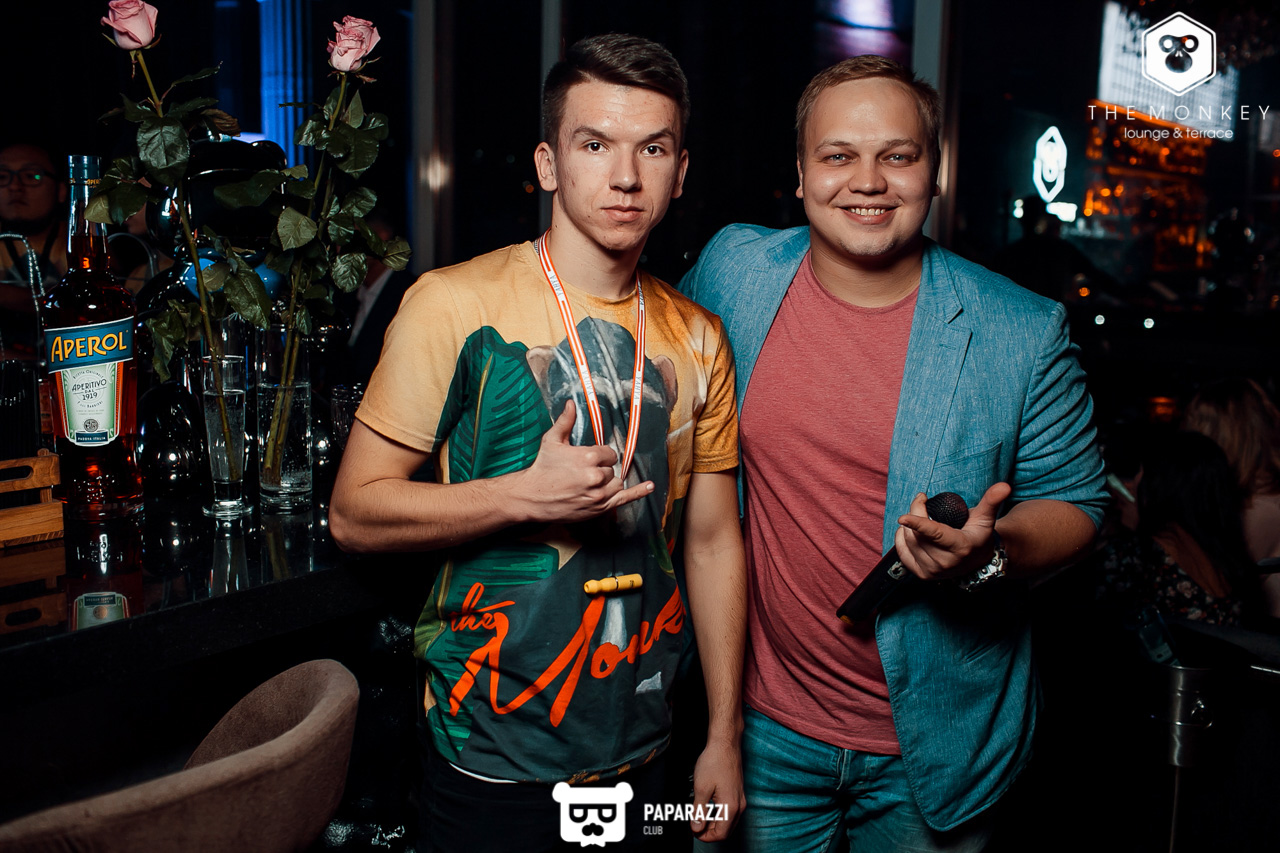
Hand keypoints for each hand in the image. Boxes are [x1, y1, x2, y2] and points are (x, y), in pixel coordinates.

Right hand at [512, 400, 653, 523]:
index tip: (588, 460)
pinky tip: (650, 486)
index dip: (600, 456)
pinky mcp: (599, 508)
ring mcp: (599, 494)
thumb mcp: (552, 441)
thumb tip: (571, 403)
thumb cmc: (542, 467)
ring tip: (592, 482)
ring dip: (608, 482)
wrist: (532, 496)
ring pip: (616, 483)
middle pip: (612, 469)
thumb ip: (565, 421)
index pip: (609, 453)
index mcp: (588, 457)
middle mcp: (596, 476)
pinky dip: (639, 492)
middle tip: (582, 473)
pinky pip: (625, 499)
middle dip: (601, 469)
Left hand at [689, 739, 744, 841]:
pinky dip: (720, 815)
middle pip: (726, 830)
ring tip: (699, 818)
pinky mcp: (739, 792)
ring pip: (729, 822)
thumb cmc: (714, 762)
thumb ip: (699, 811)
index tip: (694, 831)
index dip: (705, 837)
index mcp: (731, 807)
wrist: (725, 744)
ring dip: (715, 824)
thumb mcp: (701, 788)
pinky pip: (731, 812)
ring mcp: (741, 799)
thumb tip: (697, 828)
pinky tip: (709, 809)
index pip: (721, 834)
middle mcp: (739, 805)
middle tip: (695, 826)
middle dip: (710, 832)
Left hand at [895, 482, 1012, 580]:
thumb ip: (992, 501)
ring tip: (919, 517)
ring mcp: (933, 571)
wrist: (977, 561)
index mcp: (960, 547)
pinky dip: (901, 538)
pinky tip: (910, 531)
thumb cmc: (979, 535)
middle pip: (918, 533)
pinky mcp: (922, 574)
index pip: (935, 534)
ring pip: (908, 541)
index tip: (903, 516)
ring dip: (908, 525)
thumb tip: (1004, 486)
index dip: (918, 524)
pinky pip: (902, 551)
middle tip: (922, 501)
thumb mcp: (986, 518)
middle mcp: (945, 562)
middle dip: (916, 511)